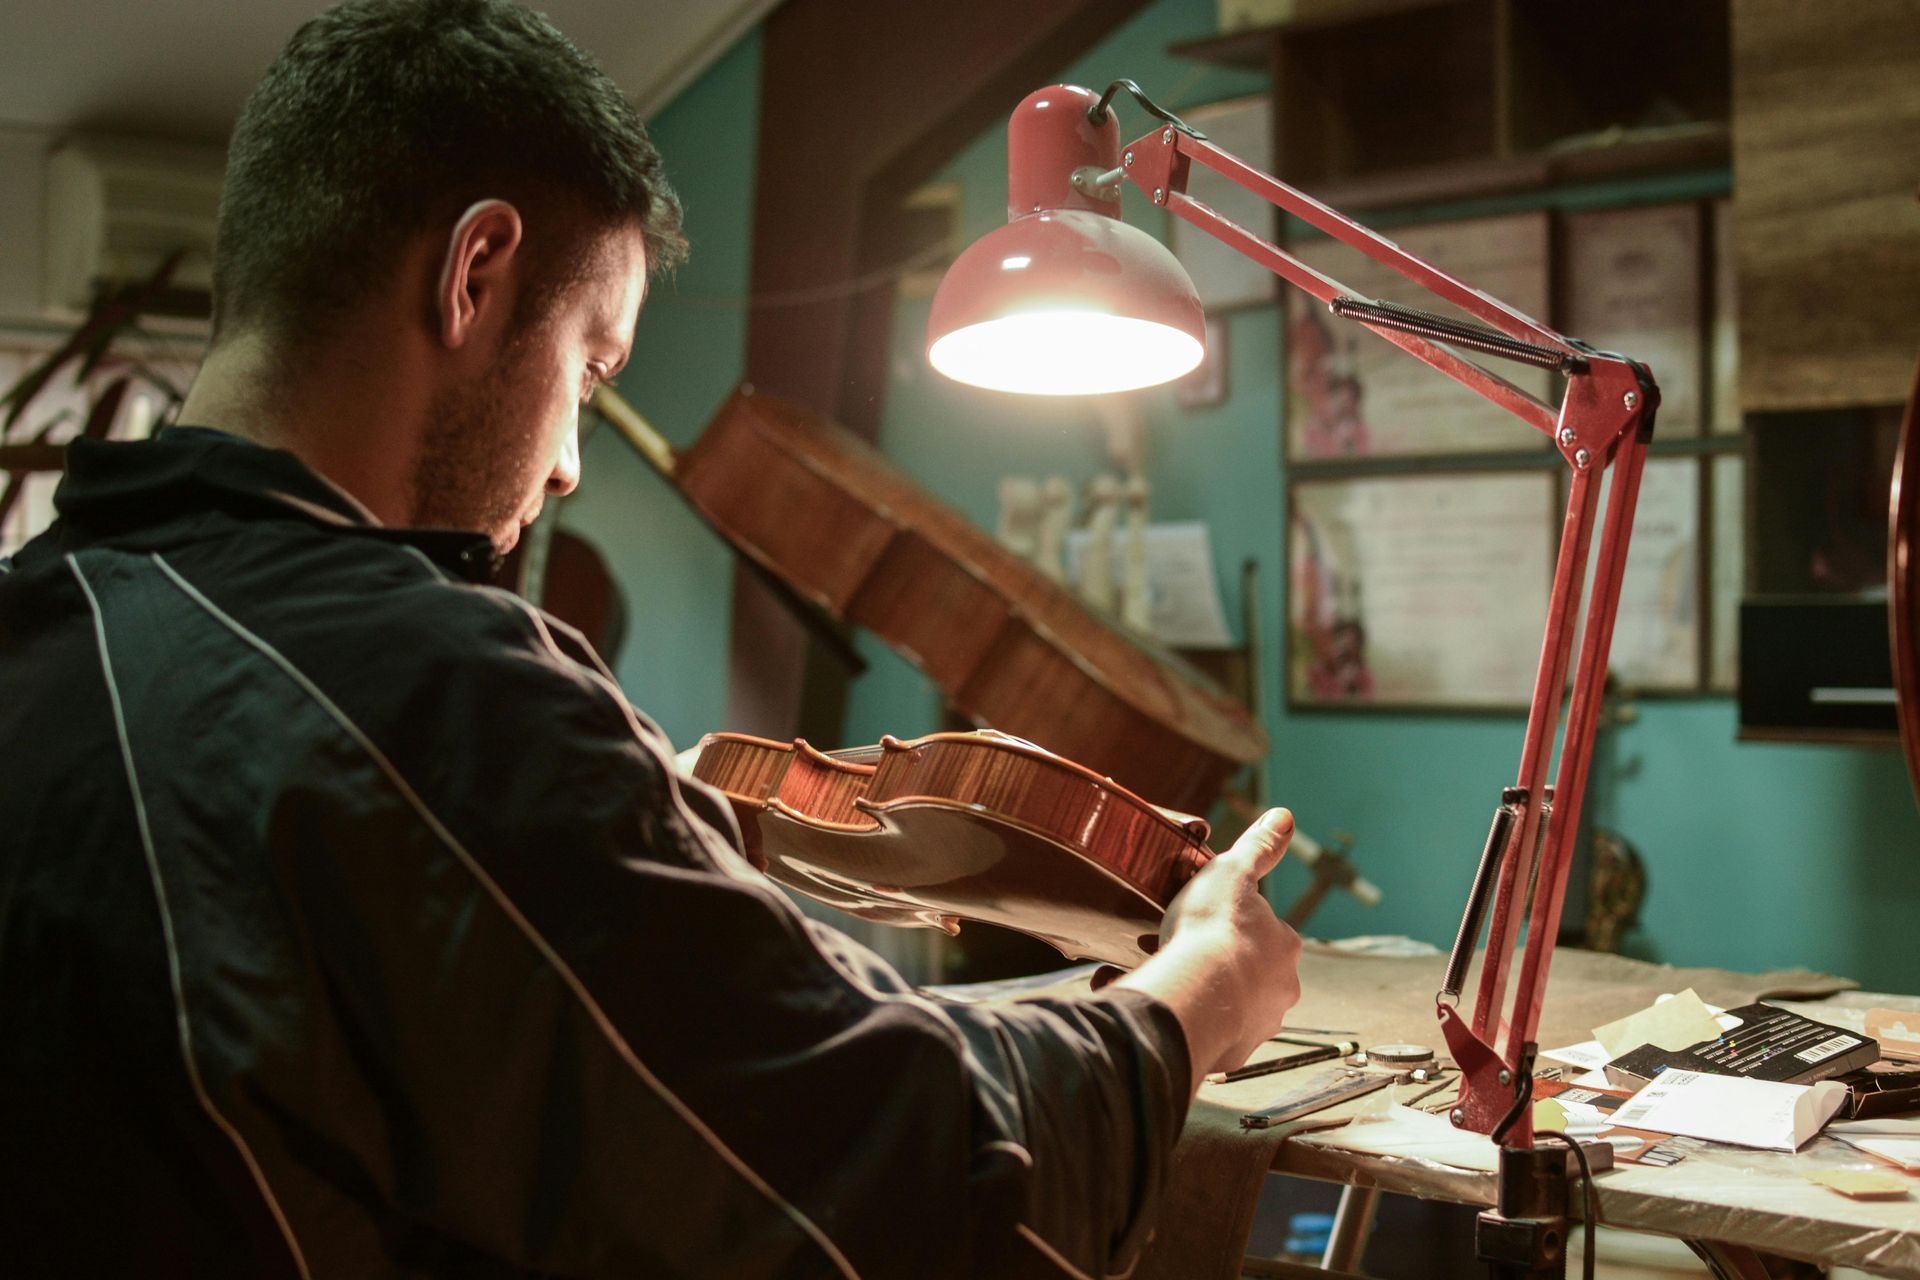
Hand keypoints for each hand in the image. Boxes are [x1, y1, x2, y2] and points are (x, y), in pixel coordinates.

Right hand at [1117, 808, 1302, 1089]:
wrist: (1197, 993)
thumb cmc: (1215, 930)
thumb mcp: (1232, 872)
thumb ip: (1258, 847)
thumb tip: (1284, 817)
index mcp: (1284, 947)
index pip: (1266, 931)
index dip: (1234, 923)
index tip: (1205, 919)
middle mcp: (1280, 990)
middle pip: (1247, 972)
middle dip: (1217, 962)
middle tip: (1179, 950)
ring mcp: (1257, 1026)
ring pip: (1226, 1006)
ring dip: (1198, 993)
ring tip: (1160, 978)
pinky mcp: (1229, 1054)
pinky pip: (1203, 1037)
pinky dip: (1182, 1022)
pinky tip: (1155, 1007)